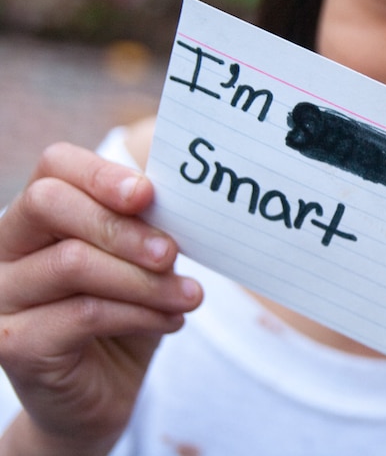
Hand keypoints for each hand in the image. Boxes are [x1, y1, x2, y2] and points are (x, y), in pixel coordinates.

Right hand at [0, 143, 202, 454]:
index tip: (148, 195)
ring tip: (191, 296)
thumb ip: (148, 228)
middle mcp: (5, 250)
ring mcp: (2, 296)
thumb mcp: (142, 263)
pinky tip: (172, 321)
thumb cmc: (125, 314)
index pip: (54, 168)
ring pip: (73, 262)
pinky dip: (140, 314)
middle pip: (50, 204)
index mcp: (37, 217)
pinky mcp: (14, 344)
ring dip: (145, 279)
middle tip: (172, 253)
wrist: (103, 393)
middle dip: (123, 227)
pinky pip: (84, 313)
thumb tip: (181, 197)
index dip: (101, 174)